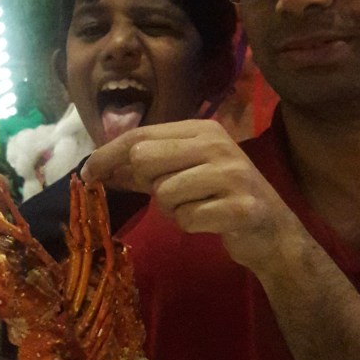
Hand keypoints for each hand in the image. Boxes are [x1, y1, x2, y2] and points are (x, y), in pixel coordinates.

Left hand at [82, 120, 294, 270]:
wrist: (272, 231)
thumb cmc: (221, 198)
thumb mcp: (184, 174)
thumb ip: (144, 169)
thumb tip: (97, 167)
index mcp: (202, 129)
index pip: (140, 135)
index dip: (108, 154)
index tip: (87, 173)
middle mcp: (216, 144)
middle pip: (145, 159)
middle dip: (147, 184)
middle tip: (171, 194)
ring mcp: (230, 174)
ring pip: (164, 193)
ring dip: (172, 210)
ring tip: (197, 208)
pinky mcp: (238, 207)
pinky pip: (186, 219)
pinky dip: (191, 226)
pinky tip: (210, 222)